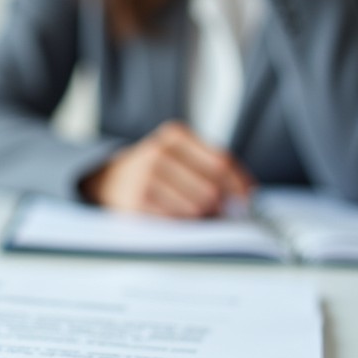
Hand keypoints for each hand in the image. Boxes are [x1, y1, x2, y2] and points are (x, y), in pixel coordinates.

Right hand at [81, 122, 254, 218]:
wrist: (110, 179)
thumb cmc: (155, 169)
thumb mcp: (180, 155)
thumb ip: (212, 168)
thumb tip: (245, 196)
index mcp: (175, 135)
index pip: (221, 162)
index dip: (239, 184)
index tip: (248, 199)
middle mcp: (159, 151)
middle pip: (211, 188)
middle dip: (219, 205)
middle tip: (217, 211)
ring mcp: (146, 176)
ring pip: (197, 207)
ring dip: (201, 216)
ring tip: (192, 212)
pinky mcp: (138, 201)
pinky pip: (177, 219)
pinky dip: (183, 223)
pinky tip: (176, 216)